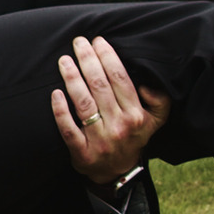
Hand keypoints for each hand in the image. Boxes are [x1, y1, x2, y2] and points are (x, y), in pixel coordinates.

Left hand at [50, 36, 170, 184]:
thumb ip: (159, 101)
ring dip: (72, 79)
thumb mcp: (155, 121)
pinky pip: (68, 129)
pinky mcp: (81, 153)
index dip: (108, 57)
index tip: (98, 41)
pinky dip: (60, 111)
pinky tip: (55, 93)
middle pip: (100, 87)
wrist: (117, 172)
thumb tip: (148, 84)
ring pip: (83, 103)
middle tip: (78, 42)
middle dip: (88, 60)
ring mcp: (99, 140)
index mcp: (136, 116)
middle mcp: (118, 127)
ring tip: (64, 60)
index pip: (120, 80)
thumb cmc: (132, 137)